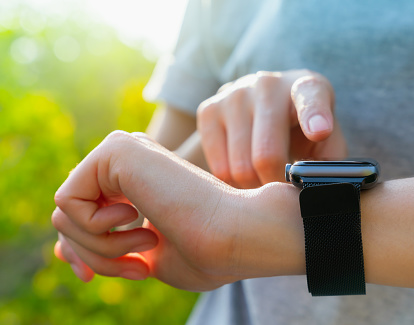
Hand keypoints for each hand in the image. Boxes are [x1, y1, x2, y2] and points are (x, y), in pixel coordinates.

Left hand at [52, 131, 304, 290]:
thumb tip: (61, 253)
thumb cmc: (208, 252)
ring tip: (147, 245)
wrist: (238, 235)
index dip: (81, 252)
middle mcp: (127, 163)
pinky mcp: (116, 149)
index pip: (83, 216)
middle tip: (139, 268)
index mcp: (136, 183)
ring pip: (65, 213)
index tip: (92, 277)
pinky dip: (96, 229)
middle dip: (95, 257)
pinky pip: (67, 201)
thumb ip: (105, 250)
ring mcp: (121, 151)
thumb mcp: (142, 257)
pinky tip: (140, 219)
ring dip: (101, 248)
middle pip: (69, 218)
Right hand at [197, 69, 347, 188]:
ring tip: (263, 182)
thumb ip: (330, 165)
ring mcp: (234, 94)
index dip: (314, 116)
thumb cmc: (301, 132)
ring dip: (253, 187)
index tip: (320, 131)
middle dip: (275, 185)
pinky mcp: (209, 109)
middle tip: (280, 192)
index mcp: (308, 87)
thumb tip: (320, 193)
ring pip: (239, 166)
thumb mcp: (325, 143)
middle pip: (267, 155)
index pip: (311, 98)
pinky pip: (218, 167)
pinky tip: (243, 174)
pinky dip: (232, 182)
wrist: (261, 107)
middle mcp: (269, 84)